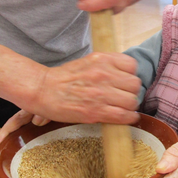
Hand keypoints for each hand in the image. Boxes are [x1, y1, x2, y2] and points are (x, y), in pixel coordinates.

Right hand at [0, 52, 140, 150]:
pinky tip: (124, 117)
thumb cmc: (64, 77)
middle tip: (123, 96)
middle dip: (131, 91)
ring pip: (132, 101)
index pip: (132, 65)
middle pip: (135, 84)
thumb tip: (125, 73)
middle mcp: (104, 74)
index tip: (125, 81)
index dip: (130, 75)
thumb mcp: (88, 61)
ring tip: (122, 107)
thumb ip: (107, 65)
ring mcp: (101, 93)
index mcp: (102, 59)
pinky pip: (123, 116)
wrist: (43, 90)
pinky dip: (128, 118)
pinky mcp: (96, 112)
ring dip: (129, 106)